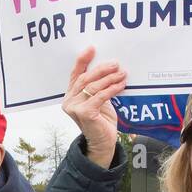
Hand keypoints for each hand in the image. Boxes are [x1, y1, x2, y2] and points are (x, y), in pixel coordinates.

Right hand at [61, 47, 126, 167]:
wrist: (103, 143)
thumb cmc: (101, 121)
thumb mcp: (99, 99)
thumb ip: (97, 86)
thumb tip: (110, 67)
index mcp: (70, 95)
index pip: (76, 74)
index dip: (83, 60)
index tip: (92, 48)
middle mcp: (69, 101)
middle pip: (85, 78)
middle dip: (101, 69)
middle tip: (116, 63)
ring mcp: (75, 108)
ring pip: (92, 86)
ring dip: (109, 78)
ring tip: (122, 73)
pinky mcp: (84, 113)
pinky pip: (99, 96)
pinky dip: (111, 89)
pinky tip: (121, 84)